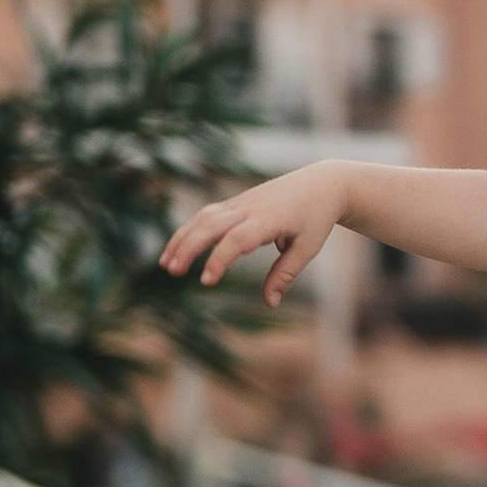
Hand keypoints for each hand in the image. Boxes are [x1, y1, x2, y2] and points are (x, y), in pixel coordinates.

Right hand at [161, 164, 351, 306]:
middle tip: (172, 271)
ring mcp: (240, 203)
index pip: (237, 240)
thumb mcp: (307, 248)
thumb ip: (285, 274)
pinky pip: (207, 214)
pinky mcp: (235, 202)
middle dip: (189, 247)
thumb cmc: (315, 219)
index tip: (205, 280)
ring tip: (166, 264)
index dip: (219, 259)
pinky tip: (177, 248)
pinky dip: (189, 229)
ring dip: (182, 238)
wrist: (320, 184)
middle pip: (211, 225)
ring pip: (203, 217)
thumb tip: (270, 303)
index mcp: (269, 219)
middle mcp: (249, 208)